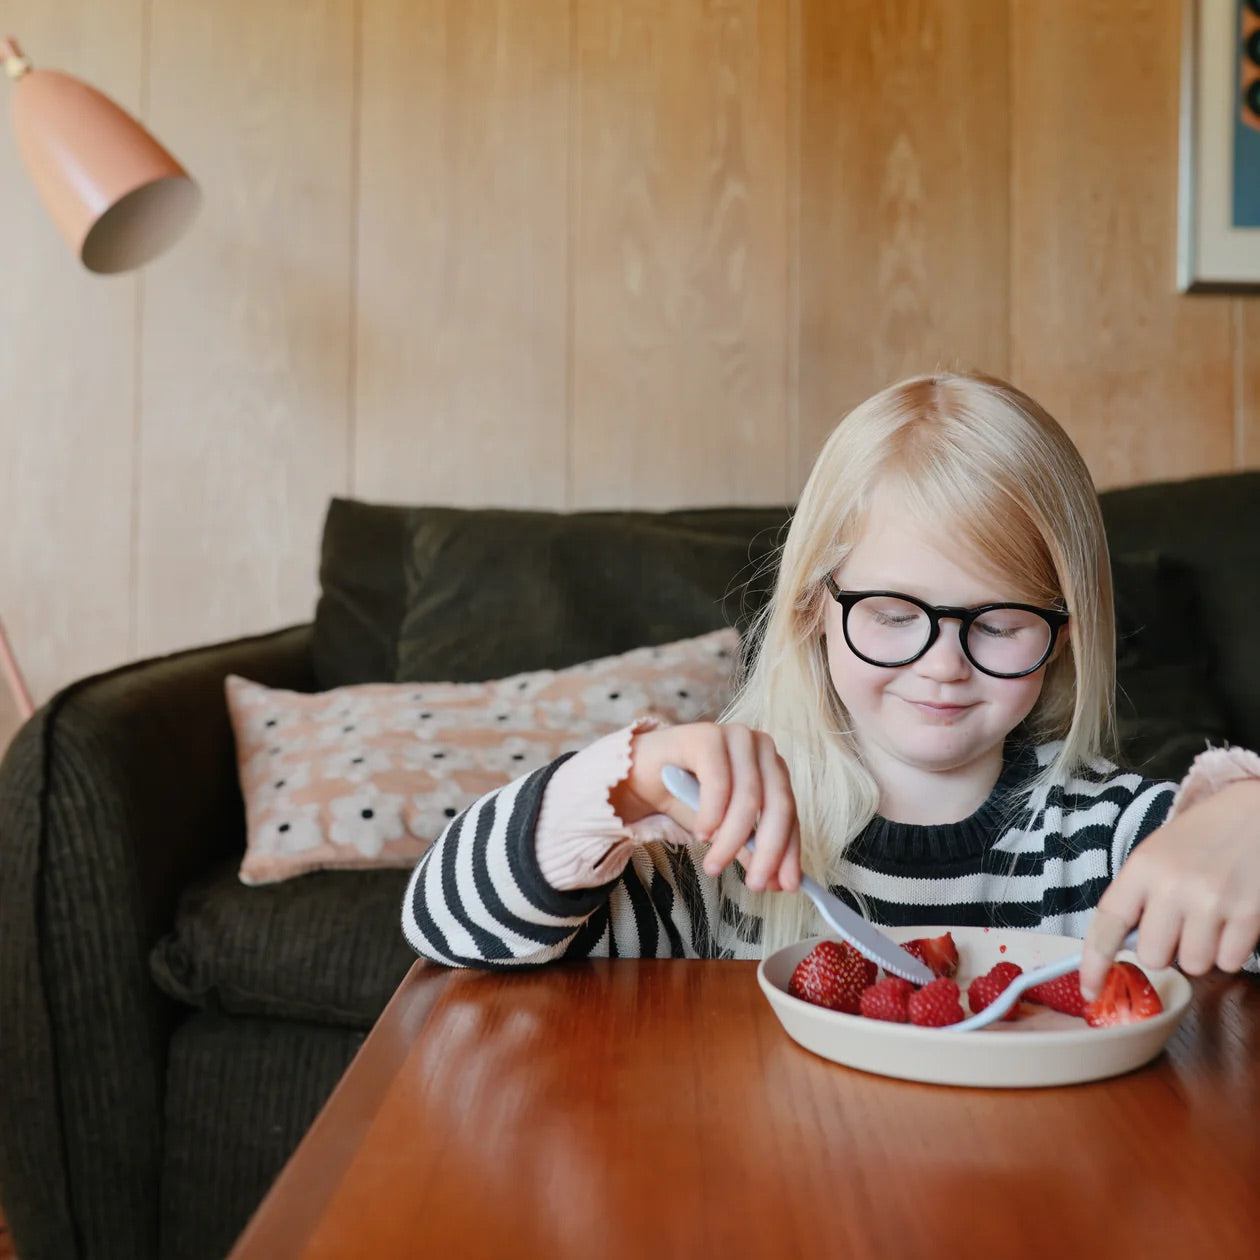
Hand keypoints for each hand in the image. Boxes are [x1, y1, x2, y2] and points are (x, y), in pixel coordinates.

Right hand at [608, 722, 800, 893]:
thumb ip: (750, 847)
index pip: (789, 812)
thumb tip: (777, 880)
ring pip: (748, 797)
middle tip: (754, 884)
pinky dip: (712, 813)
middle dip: (768, 850)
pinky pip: (718, 781)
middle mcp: (760, 747)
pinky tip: (702, 834)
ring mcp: (735, 737)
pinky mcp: (706, 735)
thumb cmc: (683, 797)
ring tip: (714, 864)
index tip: (784, 886)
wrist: (638, 776)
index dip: (789, 851)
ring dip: (732, 838)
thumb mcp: (723, 829)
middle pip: (777, 804)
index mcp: (771, 767)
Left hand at [1079, 778, 1259, 998]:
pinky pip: (1229, 962)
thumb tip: (1121, 947)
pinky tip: (1229, 922)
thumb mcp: (1154, 855)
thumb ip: (1137, 896)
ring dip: (1198, 952)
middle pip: (1154, 956)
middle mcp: (1172, 886)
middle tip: (1177, 923)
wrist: (1252, 813)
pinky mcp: (1249, 914)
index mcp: (1141, 868)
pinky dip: (1229, 951)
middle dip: (1164, 949)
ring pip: (1193, 965)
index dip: (1094, 962)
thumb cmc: (1197, 838)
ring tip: (1206, 919)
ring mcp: (1212, 901)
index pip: (1107, 923)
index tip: (1090, 990)